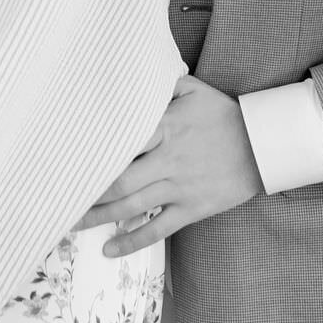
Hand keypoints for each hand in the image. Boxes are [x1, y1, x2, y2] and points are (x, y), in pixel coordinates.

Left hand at [78, 76, 263, 257]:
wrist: (265, 144)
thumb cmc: (226, 113)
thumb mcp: (194, 89)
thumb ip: (162, 82)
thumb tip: (133, 73)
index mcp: (165, 127)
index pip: (121, 141)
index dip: (93, 153)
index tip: (67, 158)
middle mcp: (167, 160)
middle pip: (118, 181)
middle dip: (86, 192)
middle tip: (58, 199)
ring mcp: (179, 187)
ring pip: (131, 207)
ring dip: (99, 218)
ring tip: (70, 225)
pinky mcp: (192, 208)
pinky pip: (157, 229)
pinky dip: (132, 241)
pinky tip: (109, 249)